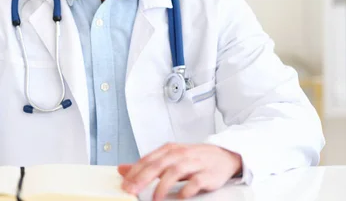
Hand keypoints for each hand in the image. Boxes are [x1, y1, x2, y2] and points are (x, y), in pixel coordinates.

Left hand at [118, 143, 241, 199]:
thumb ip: (146, 165)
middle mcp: (180, 154)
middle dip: (143, 178)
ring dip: (163, 185)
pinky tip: (180, 197)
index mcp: (169, 149)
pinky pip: (196, 181)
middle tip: (132, 190)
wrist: (224, 156)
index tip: (124, 184)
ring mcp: (195, 163)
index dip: (135, 172)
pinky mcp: (208, 174)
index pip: (148, 159)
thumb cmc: (193, 159)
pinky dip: (187, 189)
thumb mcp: (169, 158)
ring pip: (176, 171)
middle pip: (159, 164)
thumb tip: (122, 169)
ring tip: (154, 198)